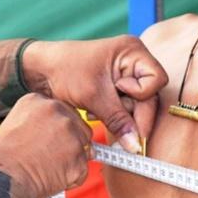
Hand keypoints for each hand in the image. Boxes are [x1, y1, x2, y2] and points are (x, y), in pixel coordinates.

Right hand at [0, 94, 92, 197]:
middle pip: (80, 128)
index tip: (47, 141)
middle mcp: (60, 114)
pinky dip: (71, 179)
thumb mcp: (13, 123)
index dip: (58, 130)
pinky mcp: (78, 160)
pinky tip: (52, 180)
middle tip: (52, 157)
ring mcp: (72, 137)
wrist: (0, 178)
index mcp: (41, 102)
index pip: (64, 112)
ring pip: (84, 149)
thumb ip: (38, 122)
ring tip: (49, 169)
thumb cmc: (0, 157)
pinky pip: (82, 171)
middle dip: (71, 143)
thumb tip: (57, 135)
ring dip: (72, 161)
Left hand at [21, 37, 166, 153]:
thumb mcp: (93, 96)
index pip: (156, 79)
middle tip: (123, 135)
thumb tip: (135, 146)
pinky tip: (96, 112)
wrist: (41, 71)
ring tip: (97, 112)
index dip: (143, 94)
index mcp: (132, 51)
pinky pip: (126, 106)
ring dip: (120, 114)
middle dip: (132, 112)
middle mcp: (133, 60)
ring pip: (138, 104)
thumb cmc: (65, 70)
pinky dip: (114, 113)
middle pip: (149, 95)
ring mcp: (126, 74)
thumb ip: (118, 121)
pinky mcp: (117, 86)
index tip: (121, 97)